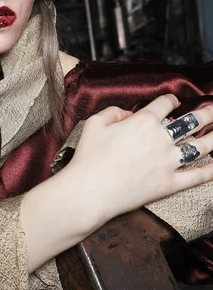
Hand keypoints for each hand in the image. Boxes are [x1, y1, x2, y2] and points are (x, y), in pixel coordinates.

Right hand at [69, 94, 212, 227]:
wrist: (91, 190)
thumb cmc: (89, 156)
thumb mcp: (94, 123)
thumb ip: (113, 111)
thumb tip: (128, 114)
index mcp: (143, 121)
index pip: (165, 104)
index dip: (171, 100)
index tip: (173, 102)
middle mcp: (161, 138)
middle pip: (191, 122)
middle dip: (206, 114)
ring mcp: (168, 162)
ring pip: (200, 146)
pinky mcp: (170, 184)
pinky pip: (197, 176)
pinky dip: (211, 170)